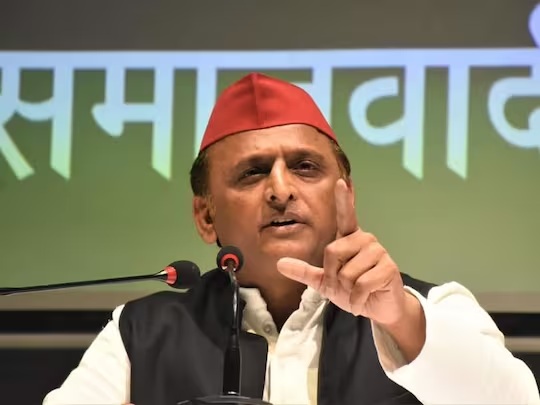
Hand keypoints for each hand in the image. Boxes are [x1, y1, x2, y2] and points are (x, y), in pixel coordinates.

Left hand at [277, 178, 407, 326]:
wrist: (377, 308)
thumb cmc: (352, 290)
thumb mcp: (324, 282)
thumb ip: (304, 271)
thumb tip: (279, 264)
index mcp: (349, 239)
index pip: (346, 216)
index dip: (343, 199)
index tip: (340, 182)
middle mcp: (364, 239)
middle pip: (332, 251)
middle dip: (333, 275)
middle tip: (344, 285)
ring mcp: (378, 252)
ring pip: (347, 271)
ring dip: (347, 289)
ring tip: (357, 291)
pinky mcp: (388, 268)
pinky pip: (361, 284)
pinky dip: (358, 299)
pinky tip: (365, 299)